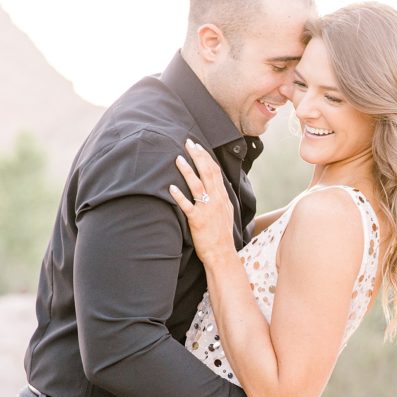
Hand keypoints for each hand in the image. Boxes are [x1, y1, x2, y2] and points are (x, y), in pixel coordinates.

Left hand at [169, 139, 235, 263]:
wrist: (222, 254)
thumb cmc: (221, 235)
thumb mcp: (226, 213)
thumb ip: (220, 199)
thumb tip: (216, 187)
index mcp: (222, 197)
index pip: (215, 172)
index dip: (206, 157)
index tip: (198, 146)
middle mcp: (216, 200)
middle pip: (207, 173)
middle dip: (198, 156)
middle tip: (188, 143)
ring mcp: (207, 210)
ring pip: (197, 186)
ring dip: (188, 171)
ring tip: (178, 158)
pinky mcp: (198, 221)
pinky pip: (187, 206)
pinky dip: (179, 196)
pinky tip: (170, 187)